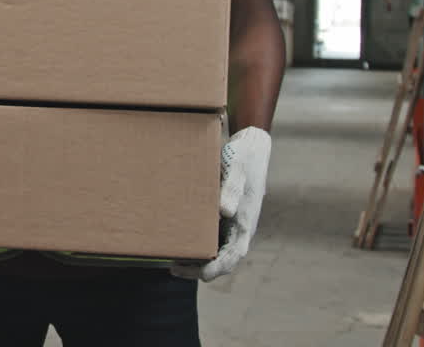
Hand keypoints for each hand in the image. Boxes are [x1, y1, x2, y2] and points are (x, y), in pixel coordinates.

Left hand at [172, 127, 271, 281]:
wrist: (251, 147)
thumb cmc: (243, 158)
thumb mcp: (237, 170)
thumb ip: (232, 189)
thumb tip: (225, 212)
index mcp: (245, 222)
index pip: (234, 255)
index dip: (218, 268)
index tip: (201, 275)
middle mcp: (240, 227)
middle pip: (223, 259)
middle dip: (200, 268)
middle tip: (174, 270)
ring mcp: (233, 223)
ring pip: (217, 250)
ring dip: (198, 258)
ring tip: (172, 261)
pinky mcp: (226, 216)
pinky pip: (212, 236)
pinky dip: (198, 244)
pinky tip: (180, 241)